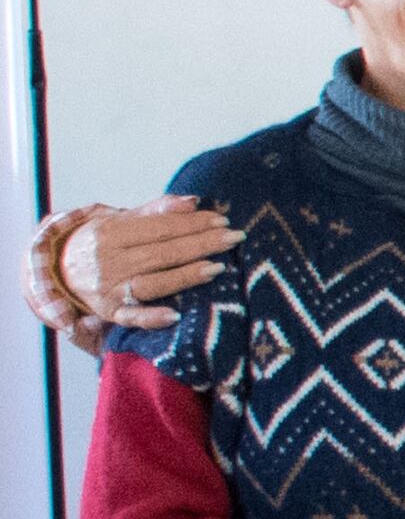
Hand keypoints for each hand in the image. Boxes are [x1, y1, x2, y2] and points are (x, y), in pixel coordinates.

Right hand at [39, 196, 238, 333]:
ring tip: (218, 268)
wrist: (56, 269)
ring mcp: (107, 288)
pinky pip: (131, 317)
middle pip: (161, 253)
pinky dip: (151, 317)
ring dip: (185, 276)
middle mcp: (107, 260)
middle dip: (201, 244)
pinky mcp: (108, 312)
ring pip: (152, 282)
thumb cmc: (101, 242)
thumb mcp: (119, 220)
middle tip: (234, 238)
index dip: (192, 224)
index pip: (159, 228)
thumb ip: (156, 211)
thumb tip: (193, 201)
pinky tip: (174, 315)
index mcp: (110, 232)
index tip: (222, 221)